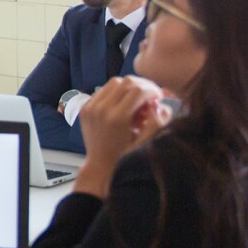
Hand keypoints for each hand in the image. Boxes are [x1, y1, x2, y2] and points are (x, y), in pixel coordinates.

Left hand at [73, 76, 170, 199]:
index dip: (152, 90)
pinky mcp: (85, 107)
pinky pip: (103, 90)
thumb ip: (157, 123)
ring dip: (129, 87)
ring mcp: (91, 107)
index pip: (138, 90)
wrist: (100, 165)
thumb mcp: (146, 142)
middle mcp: (101, 109)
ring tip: (138, 100)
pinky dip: (116, 92)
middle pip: (126, 82)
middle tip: (151, 97)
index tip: (159, 98)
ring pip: (114, 82)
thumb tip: (162, 105)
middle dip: (143, 86)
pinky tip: (124, 103)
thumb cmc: (126, 156)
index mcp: (117, 118)